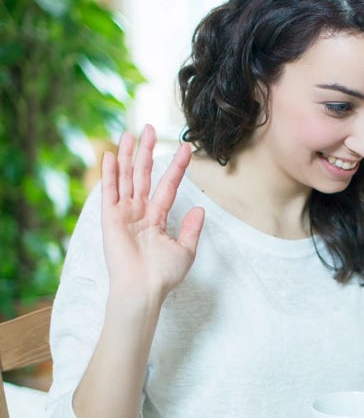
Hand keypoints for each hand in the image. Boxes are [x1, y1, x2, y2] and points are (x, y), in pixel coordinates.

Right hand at [101, 124, 204, 308]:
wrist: (144, 289)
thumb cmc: (163, 275)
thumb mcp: (185, 250)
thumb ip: (191, 228)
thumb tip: (200, 209)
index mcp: (157, 217)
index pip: (168, 185)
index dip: (177, 167)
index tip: (187, 148)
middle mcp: (139, 211)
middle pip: (144, 175)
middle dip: (148, 151)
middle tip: (152, 128)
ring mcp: (124, 213)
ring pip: (127, 178)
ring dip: (129, 155)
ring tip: (132, 133)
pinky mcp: (110, 218)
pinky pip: (110, 191)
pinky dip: (111, 174)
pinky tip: (112, 156)